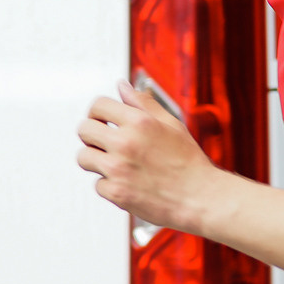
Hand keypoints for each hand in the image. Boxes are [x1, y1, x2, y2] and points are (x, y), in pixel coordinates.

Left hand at [76, 80, 222, 230]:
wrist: (199, 198)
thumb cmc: (188, 162)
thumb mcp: (171, 124)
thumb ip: (143, 102)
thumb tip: (122, 86)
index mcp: (139, 122)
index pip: (98, 105)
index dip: (97, 111)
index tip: (101, 120)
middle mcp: (125, 143)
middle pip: (83, 129)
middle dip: (91, 134)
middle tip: (103, 141)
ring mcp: (118, 169)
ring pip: (83, 157)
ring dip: (95, 159)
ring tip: (115, 163)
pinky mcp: (116, 192)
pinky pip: (98, 184)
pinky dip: (110, 185)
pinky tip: (127, 182)